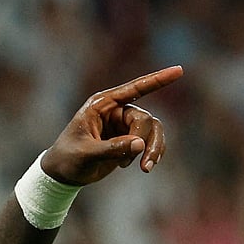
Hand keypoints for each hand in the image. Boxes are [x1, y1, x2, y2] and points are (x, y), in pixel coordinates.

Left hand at [41, 66, 182, 185]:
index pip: (134, 89)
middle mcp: (115, 110)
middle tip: (144, 165)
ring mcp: (124, 124)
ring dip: (154, 149)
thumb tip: (140, 144)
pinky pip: (152, 141)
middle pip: (145, 119)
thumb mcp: (87, 153)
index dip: (157, 79)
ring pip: (153, 130)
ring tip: (145, 168)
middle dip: (148, 141)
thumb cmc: (69, 158)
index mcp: (101, 105)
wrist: (63, 172)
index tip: (179, 70)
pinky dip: (152, 153)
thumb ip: (112, 149)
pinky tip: (141, 166)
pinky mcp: (129, 138)